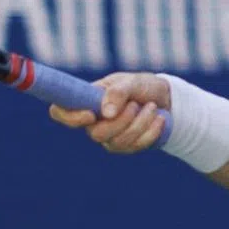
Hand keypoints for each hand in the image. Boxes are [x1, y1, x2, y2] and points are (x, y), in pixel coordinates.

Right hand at [48, 72, 170, 153]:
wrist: (167, 99)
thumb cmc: (143, 86)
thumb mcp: (133, 82)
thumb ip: (118, 92)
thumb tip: (106, 113)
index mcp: (88, 100)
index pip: (61, 112)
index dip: (69, 117)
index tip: (91, 115)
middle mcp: (94, 121)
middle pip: (95, 134)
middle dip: (121, 121)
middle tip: (136, 104)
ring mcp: (109, 137)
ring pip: (118, 142)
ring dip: (139, 124)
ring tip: (152, 107)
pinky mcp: (126, 146)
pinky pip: (134, 147)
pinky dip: (150, 132)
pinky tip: (159, 119)